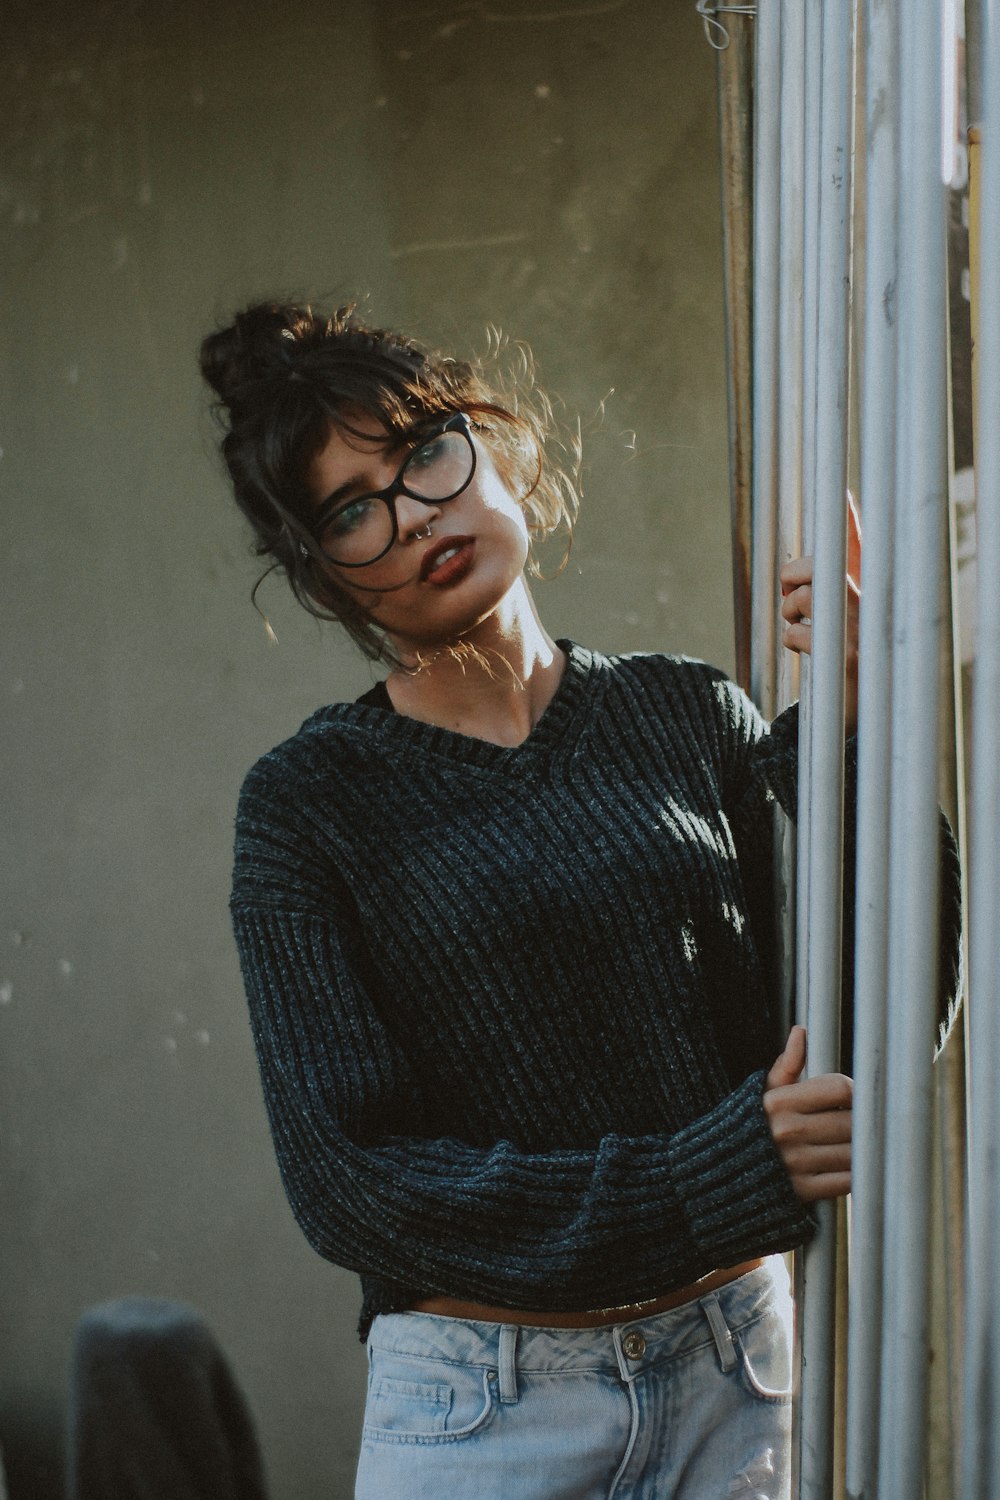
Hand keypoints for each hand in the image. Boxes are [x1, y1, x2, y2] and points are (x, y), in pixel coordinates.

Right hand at [763, 1025, 851, 1202]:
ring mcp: (796, 1162)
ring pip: (852, 1152)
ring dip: (860, 1148)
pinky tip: (846, 1165)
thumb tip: (800, 1031)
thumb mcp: (764, 1091)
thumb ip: (787, 1064)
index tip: (852, 1098)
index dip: (854, 1091)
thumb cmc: (748, 1125)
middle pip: (851, 1121)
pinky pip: (846, 1180)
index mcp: (780, 1101)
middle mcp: (789, 1130)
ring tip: (854, 1142)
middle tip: (860, 1121)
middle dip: (861, 1121)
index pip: (840, 1088)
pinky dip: (854, 1173)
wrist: (718, 1172)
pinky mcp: (803, 1191)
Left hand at [779, 491, 861, 734]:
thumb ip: (824, 592)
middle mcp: (873, 605)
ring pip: (807, 596)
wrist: (865, 714)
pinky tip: (807, 654)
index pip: (859, 548)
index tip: (843, 492)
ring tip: (798, 628)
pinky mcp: (847, 657)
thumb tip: (797, 566)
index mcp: (871, 591)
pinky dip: (792, 641)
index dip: (850, 522)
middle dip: (794, 578)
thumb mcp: (839, 623)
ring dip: (791, 613)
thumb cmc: (845, 661)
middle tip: (791, 601)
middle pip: (820, 565)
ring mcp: (862, 630)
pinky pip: (799, 633)